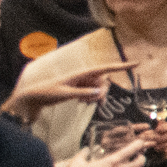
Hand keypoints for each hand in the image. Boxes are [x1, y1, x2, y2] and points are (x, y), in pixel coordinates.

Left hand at [3, 59, 132, 118]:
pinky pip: (92, 93)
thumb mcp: (64, 94)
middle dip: (100, 92)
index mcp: (80, 73)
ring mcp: (80, 83)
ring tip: (82, 102)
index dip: (120, 67)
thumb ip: (83, 92)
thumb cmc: (45, 94)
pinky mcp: (77, 90)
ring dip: (94, 97)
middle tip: (88, 101)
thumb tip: (100, 91)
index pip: (104, 68)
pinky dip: (90, 98)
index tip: (136, 64)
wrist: (30, 100)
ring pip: (98, 89)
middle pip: (103, 82)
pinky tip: (82, 103)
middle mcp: (82, 76)